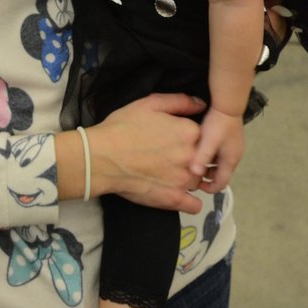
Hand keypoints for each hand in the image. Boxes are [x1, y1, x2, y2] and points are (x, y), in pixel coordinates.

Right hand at [88, 92, 206, 214]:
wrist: (101, 157)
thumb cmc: (122, 127)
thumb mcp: (150, 104)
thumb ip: (180, 102)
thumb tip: (201, 104)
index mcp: (189, 132)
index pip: (205, 135)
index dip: (191, 135)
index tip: (177, 138)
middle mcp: (193, 157)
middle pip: (204, 158)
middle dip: (193, 156)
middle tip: (171, 155)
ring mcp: (184, 180)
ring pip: (200, 180)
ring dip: (190, 177)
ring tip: (170, 172)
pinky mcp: (174, 200)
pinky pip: (195, 205)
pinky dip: (189, 200)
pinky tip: (177, 192)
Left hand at [192, 107, 244, 193]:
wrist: (228, 105)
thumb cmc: (219, 123)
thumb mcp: (208, 142)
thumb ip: (202, 158)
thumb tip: (195, 174)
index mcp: (230, 160)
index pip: (222, 183)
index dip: (210, 188)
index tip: (198, 185)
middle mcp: (234, 156)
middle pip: (221, 173)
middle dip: (208, 176)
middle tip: (195, 172)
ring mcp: (234, 148)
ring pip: (220, 163)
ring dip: (210, 165)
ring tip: (197, 159)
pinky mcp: (231, 140)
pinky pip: (221, 153)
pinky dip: (212, 156)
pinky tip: (203, 148)